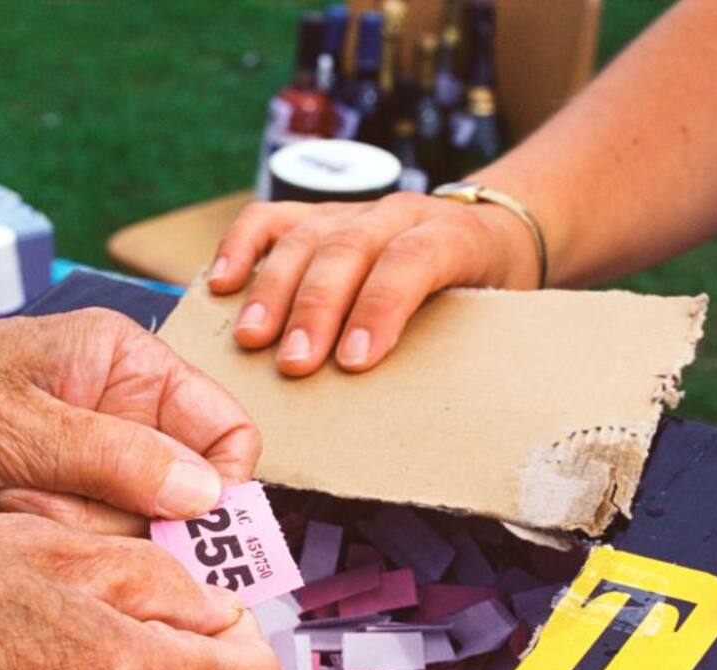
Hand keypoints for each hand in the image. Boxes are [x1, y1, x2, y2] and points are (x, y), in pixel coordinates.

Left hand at [0, 309, 260, 531]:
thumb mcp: (18, 424)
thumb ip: (117, 458)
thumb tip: (208, 496)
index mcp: (130, 369)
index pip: (227, 430)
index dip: (226, 484)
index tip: (190, 525)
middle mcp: (124, 420)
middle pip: (185, 495)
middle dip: (125, 513)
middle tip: (54, 499)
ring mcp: (92, 470)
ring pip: (136, 530)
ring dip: (78, 529)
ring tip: (8, 497)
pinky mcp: (59, 510)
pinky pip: (90, 548)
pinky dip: (51, 543)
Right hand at [208, 192, 539, 375]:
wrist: (493, 230)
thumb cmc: (488, 287)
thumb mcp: (494, 313)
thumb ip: (459, 343)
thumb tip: (426, 411)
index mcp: (453, 236)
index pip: (412, 261)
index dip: (381, 307)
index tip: (354, 360)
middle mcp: (398, 215)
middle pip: (349, 250)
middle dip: (316, 308)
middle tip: (294, 364)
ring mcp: (353, 211)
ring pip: (305, 236)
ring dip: (273, 290)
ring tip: (251, 339)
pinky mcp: (317, 214)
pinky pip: (270, 219)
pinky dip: (241, 247)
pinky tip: (221, 283)